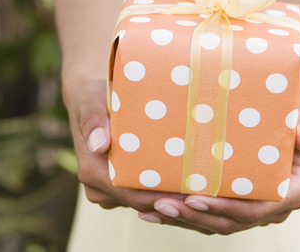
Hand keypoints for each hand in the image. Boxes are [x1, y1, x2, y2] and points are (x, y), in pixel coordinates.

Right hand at [63, 76, 223, 233]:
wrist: (89, 98)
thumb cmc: (92, 96)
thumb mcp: (91, 101)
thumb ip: (93, 121)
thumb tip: (99, 145)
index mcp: (92, 172)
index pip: (133, 194)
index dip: (164, 197)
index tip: (193, 192)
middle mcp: (100, 188)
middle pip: (144, 202)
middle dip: (175, 199)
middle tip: (210, 192)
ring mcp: (111, 190)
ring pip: (146, 201)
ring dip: (173, 196)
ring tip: (207, 188)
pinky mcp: (121, 186)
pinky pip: (146, 193)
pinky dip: (167, 190)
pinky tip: (194, 183)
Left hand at [136, 98, 299, 234]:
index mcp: (290, 194)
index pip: (255, 209)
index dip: (225, 208)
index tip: (196, 199)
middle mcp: (271, 209)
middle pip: (230, 222)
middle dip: (194, 216)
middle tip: (162, 204)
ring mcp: (252, 210)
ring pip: (216, 223)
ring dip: (183, 219)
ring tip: (151, 210)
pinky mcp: (236, 205)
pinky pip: (209, 216)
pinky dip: (183, 214)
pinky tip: (154, 209)